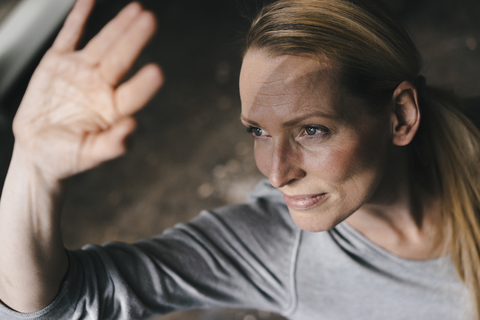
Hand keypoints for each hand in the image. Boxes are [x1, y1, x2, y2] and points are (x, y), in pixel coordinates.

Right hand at [12, 0, 162, 179]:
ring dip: (118, 26)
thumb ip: (110, 145)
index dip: (144, 84)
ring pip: (102, 43)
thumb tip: (132, 128)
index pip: (132, 94)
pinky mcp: (58, 63)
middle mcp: (101, 87)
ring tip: (137, 10)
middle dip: (134, 40)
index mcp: (113, 110)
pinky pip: (70, 35)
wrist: (38, 150)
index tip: (157, 72)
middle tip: (150, 20)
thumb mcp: (87, 155)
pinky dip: (79, 16)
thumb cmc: (65, 156)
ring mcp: (81, 72)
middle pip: (121, 59)